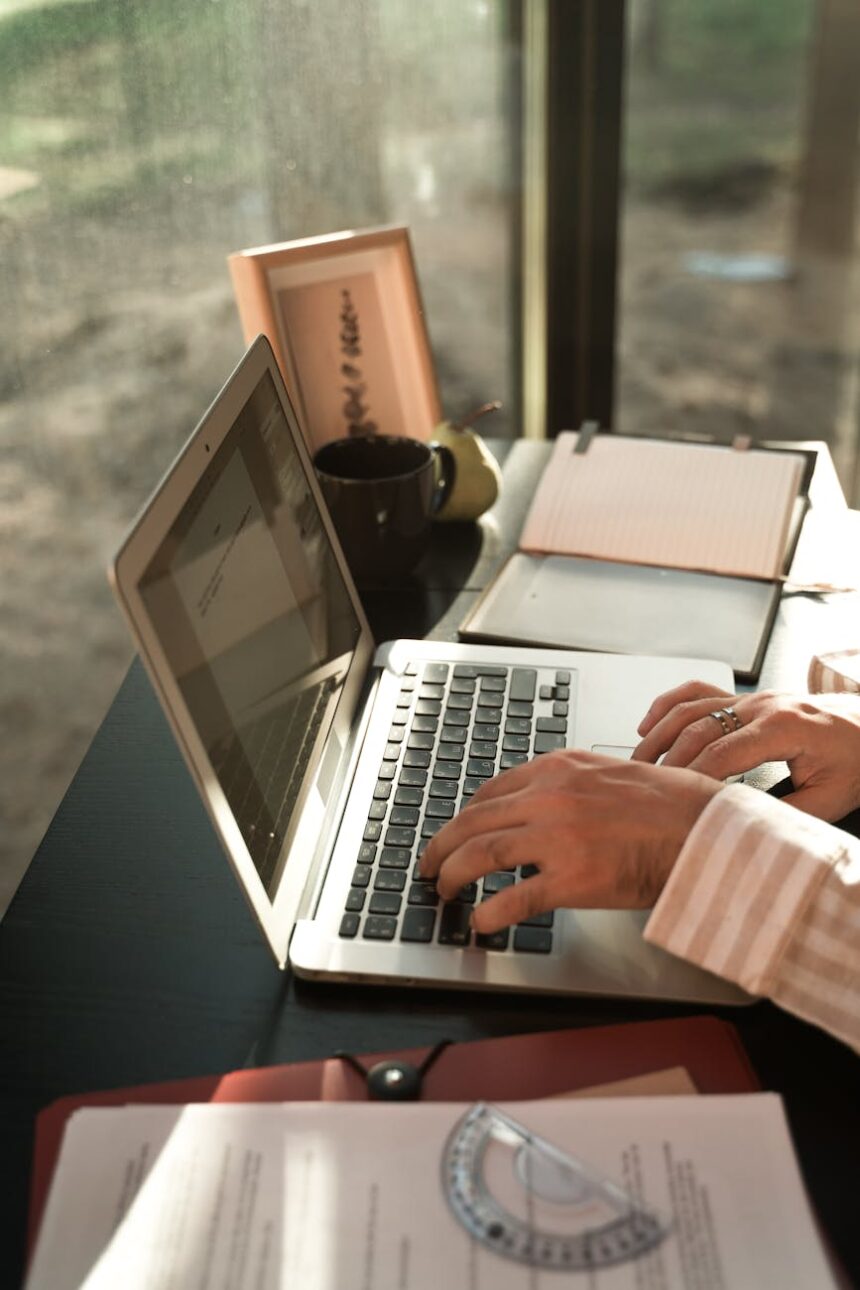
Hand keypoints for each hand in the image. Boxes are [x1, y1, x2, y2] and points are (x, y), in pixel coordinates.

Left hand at [418, 751, 721, 934]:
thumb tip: (542, 803)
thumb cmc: (672, 804)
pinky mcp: (572, 878)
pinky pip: (514, 898)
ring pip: (481, 854)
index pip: (491, 791)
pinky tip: (480, 921)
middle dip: (442, 846)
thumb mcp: (610, 772)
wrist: (706, 830)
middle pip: (473, 822)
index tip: (455, 832)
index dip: (465, 816)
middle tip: (429, 865)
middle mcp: (550, 797)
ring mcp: (558, 837)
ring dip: (453, 875)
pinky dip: (489, 912)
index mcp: (559, 769)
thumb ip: (571, 785)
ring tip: (444, 891)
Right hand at [633, 680, 859, 820]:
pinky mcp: (746, 699)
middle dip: (667, 759)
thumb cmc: (856, 762)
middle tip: (644, 787)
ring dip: (659, 732)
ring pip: (690, 706)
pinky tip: (649, 724)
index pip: (721, 752)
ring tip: (637, 761)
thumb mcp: (830, 798)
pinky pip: (697, 691)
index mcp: (783, 727)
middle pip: (697, 729)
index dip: (692, 777)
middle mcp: (762, 705)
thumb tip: (743, 826)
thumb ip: (787, 813)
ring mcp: (752, 698)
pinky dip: (668, 704)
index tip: (672, 801)